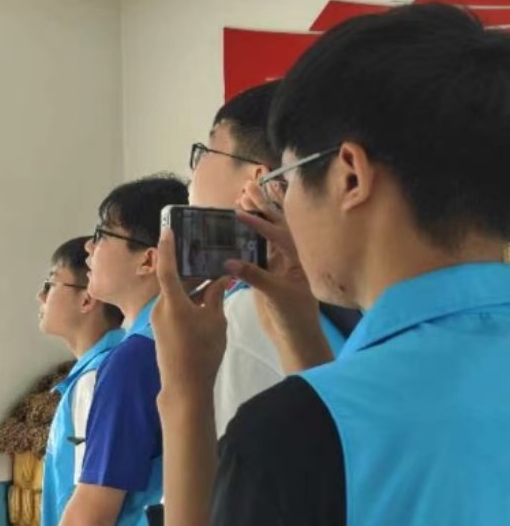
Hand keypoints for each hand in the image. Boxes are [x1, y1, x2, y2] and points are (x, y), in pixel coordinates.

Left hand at [150, 229, 228, 402]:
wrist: (184, 385)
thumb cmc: (202, 351)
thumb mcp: (215, 321)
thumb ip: (215, 296)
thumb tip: (220, 278)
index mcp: (172, 302)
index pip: (167, 268)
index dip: (168, 248)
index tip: (168, 230)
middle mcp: (160, 307)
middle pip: (173, 281)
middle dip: (190, 268)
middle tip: (206, 252)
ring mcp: (159, 319)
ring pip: (175, 294)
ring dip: (192, 285)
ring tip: (213, 274)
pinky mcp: (162, 329)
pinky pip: (175, 307)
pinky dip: (189, 299)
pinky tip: (206, 296)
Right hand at [228, 195, 330, 367]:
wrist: (295, 336)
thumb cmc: (294, 315)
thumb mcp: (275, 295)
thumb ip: (254, 276)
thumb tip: (227, 261)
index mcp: (297, 259)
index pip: (277, 235)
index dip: (259, 224)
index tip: (240, 214)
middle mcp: (288, 257)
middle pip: (274, 226)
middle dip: (262, 207)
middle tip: (246, 189)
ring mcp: (277, 265)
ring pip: (264, 236)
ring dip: (254, 218)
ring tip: (240, 199)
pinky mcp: (266, 275)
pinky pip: (254, 251)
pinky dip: (245, 238)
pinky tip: (235, 228)